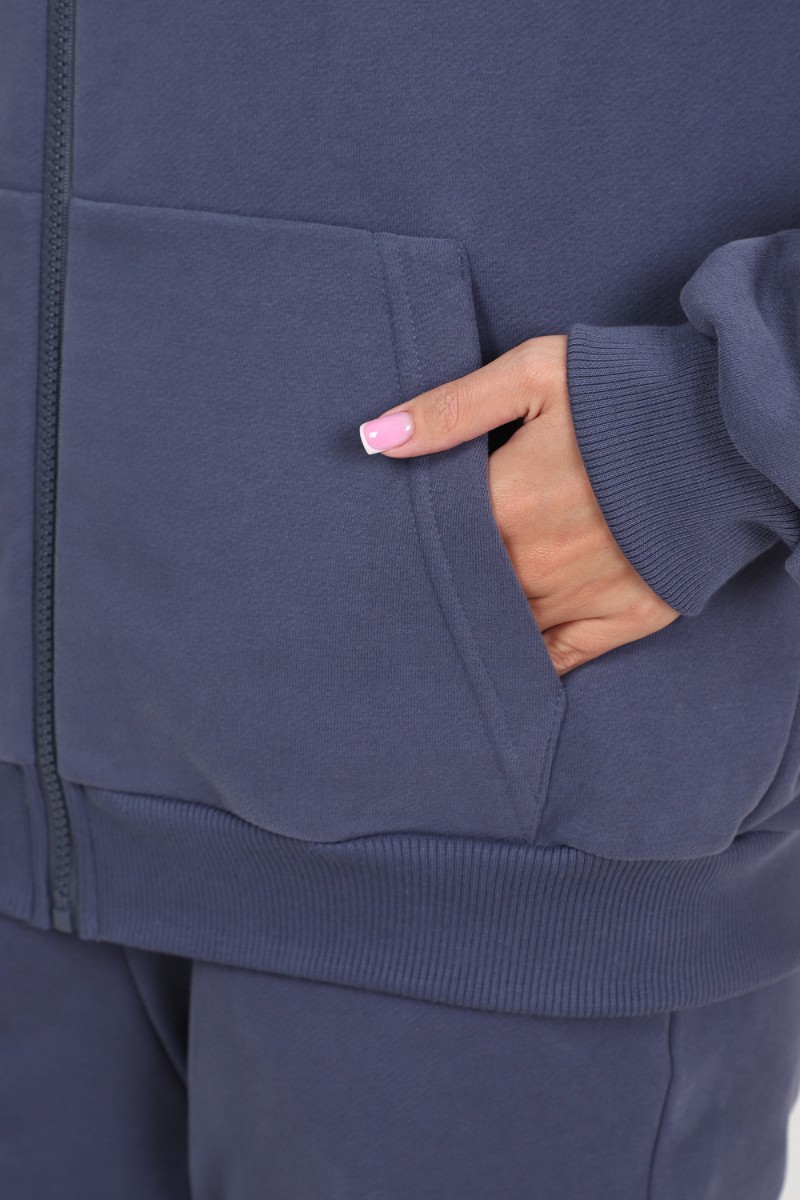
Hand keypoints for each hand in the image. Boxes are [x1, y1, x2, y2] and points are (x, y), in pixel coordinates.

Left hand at [359, 334, 679, 675]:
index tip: (377, 562)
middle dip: (436, 598)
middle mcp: (536, 566)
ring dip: (476, 634)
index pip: (432, 548)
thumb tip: (373, 439)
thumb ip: (452, 409)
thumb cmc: (627, 394)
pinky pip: (562, 658)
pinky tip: (503, 668)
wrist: (730, 426)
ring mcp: (582, 597)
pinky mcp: (627, 617)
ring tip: (440, 643)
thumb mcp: (536, 374)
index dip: (405, 555)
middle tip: (395, 611)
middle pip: (464, 596)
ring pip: (506, 632)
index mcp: (505, 507)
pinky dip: (530, 664)